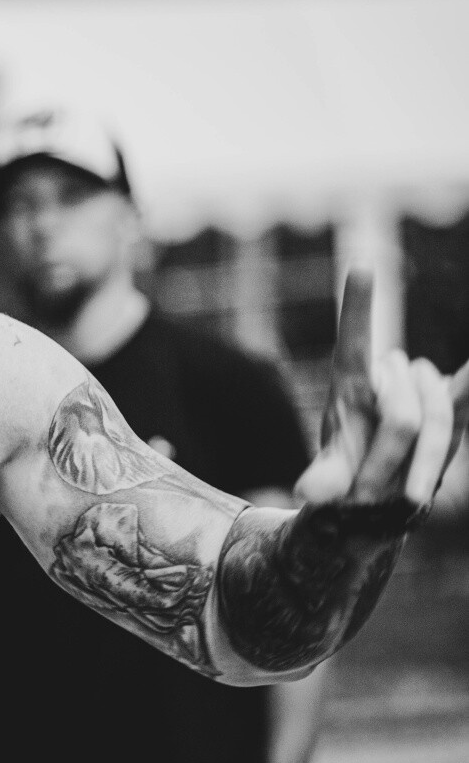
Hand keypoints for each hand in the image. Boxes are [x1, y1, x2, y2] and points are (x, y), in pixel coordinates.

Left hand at [295, 270, 468, 507]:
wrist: (378, 495)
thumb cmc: (346, 479)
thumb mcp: (330, 481)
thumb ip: (324, 482)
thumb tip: (308, 493)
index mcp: (349, 386)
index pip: (353, 340)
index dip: (358, 306)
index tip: (363, 267)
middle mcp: (386, 380)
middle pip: (401, 410)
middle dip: (389, 456)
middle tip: (368, 491)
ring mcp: (419, 392)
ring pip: (435, 415)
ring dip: (423, 461)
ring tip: (405, 495)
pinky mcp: (448, 409)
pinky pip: (466, 394)